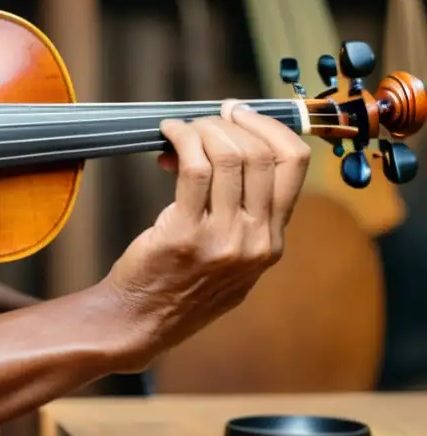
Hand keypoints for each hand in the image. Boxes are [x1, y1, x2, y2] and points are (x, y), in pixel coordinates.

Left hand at [105, 101, 310, 369]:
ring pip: (229, 156)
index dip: (269, 127)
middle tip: (206, 117)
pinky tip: (167, 135)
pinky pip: (194, 167)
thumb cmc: (177, 285)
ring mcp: (223, 240)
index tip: (242, 113)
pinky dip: (181, 140)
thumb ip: (243, 217)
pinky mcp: (185, 235)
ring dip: (202, 130)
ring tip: (180, 130)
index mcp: (272, 242)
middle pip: (261, 155)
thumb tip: (230, 151)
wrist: (139, 322)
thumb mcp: (231, 261)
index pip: (295, 165)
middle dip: (230, 123)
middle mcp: (256, 241)